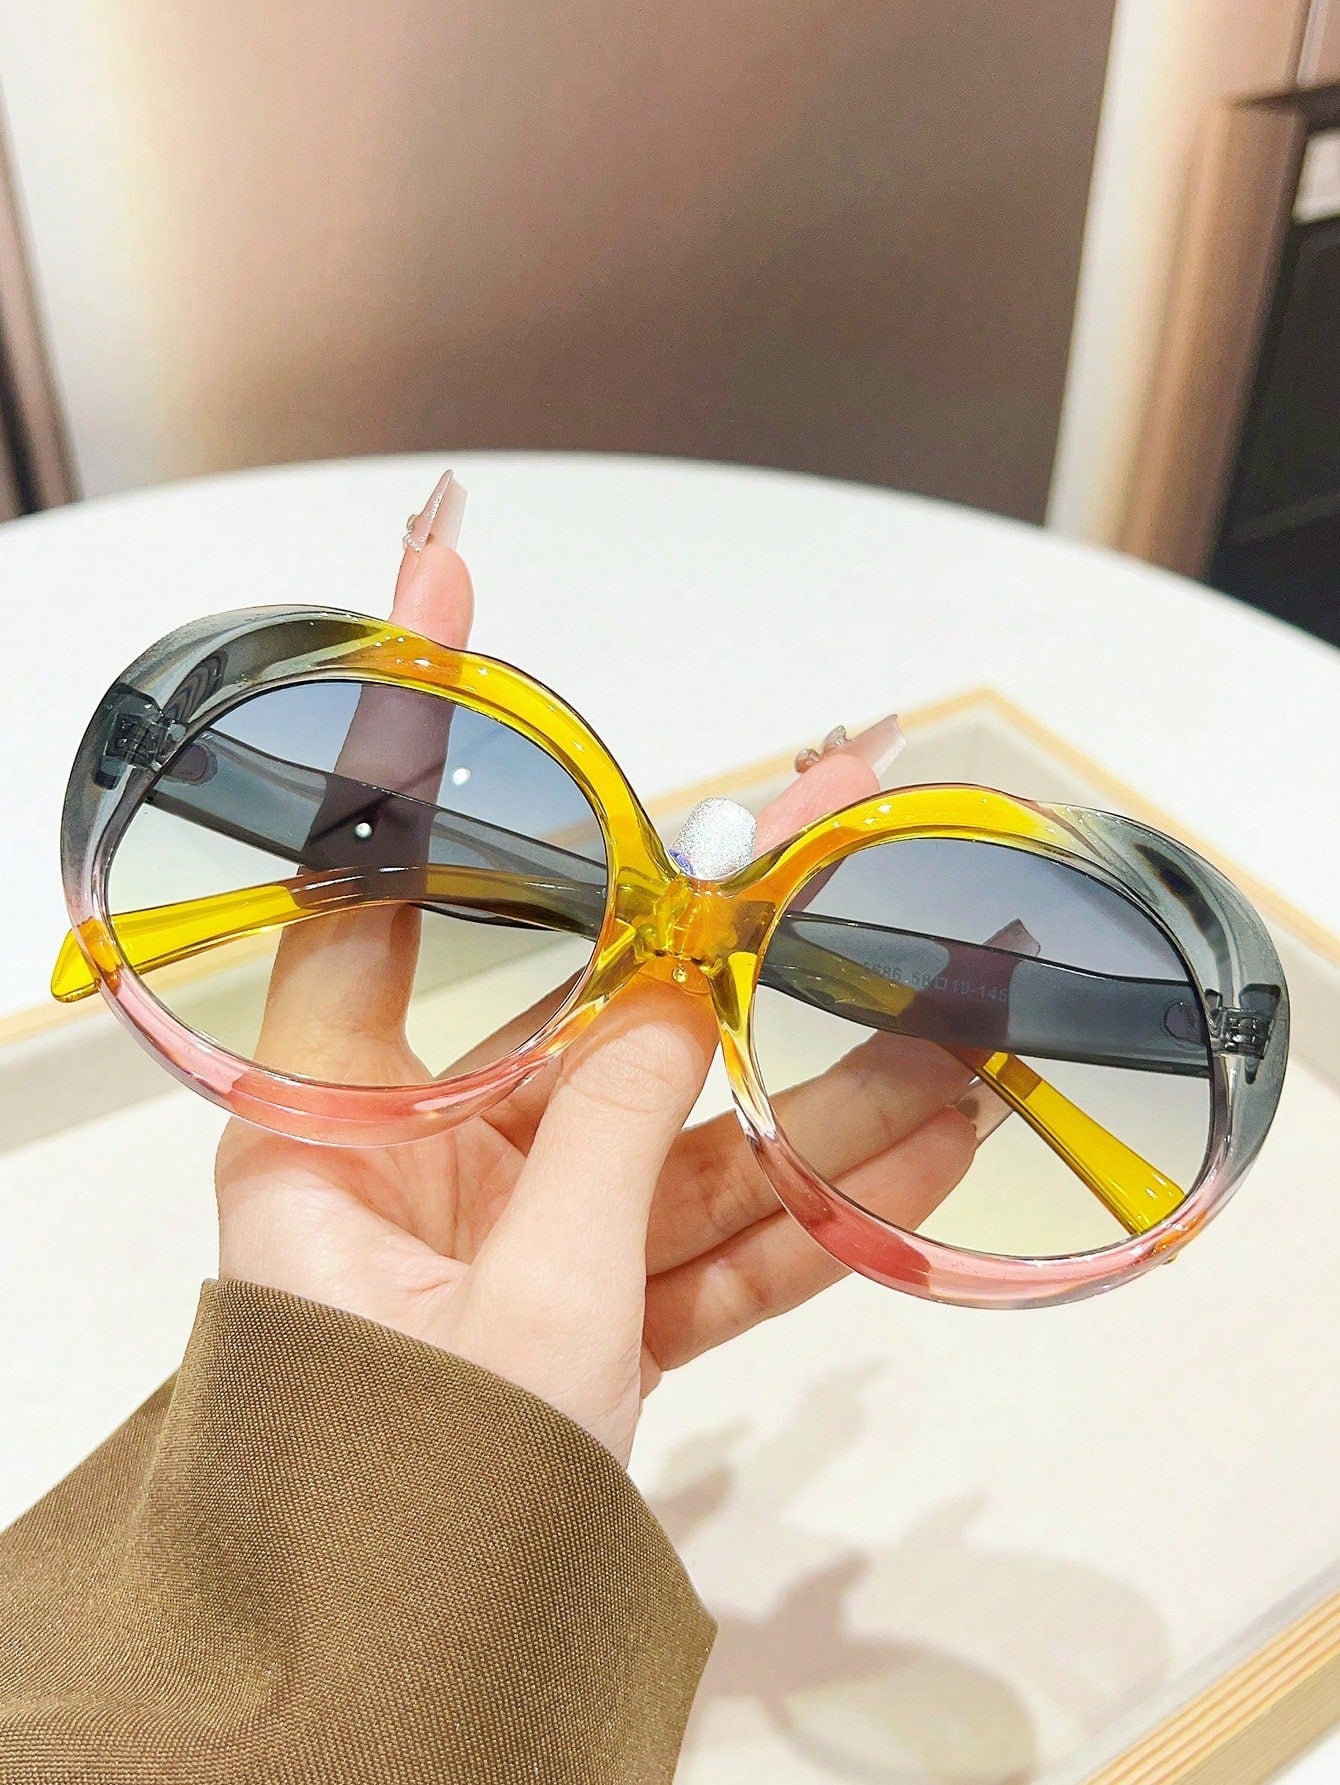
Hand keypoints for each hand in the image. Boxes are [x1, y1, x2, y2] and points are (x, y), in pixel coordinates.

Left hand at [215, 486, 975, 1464]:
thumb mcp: (525, 1300)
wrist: (415, 1674)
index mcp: (332, 1122)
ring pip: (681, 1121)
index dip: (405, 732)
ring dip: (815, 1082)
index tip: (439, 590)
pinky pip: (709, 1225)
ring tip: (948, 999)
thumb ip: (613, 1131)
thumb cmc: (403, 1499)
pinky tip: (924, 1138)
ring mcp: (523, 1222)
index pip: (366, 885)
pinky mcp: (599, 1296)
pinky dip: (810, 1200)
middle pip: (585, 1000)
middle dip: (714, 922)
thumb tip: (675, 1003)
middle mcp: (422, 1151)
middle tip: (815, 806)